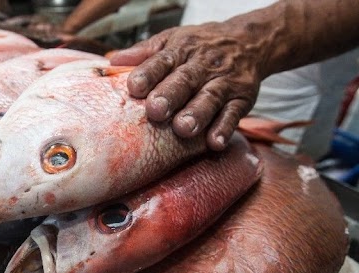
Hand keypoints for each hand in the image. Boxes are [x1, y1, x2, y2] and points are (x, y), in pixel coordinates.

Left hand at [110, 22, 265, 149]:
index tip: (134, 87)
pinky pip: (234, 114)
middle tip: (155, 110)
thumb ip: (144, 53)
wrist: (249, 41)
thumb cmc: (198, 47)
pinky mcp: (242, 99)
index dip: (148, 73)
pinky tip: (214, 142)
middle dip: (170, 95)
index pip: (162, 61)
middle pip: (185, 80)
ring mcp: (223, 83)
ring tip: (184, 129)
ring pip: (210, 98)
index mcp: (179, 51)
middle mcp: (201, 66)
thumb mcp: (171, 41)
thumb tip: (112, 61)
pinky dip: (225, 128)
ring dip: (197, 114)